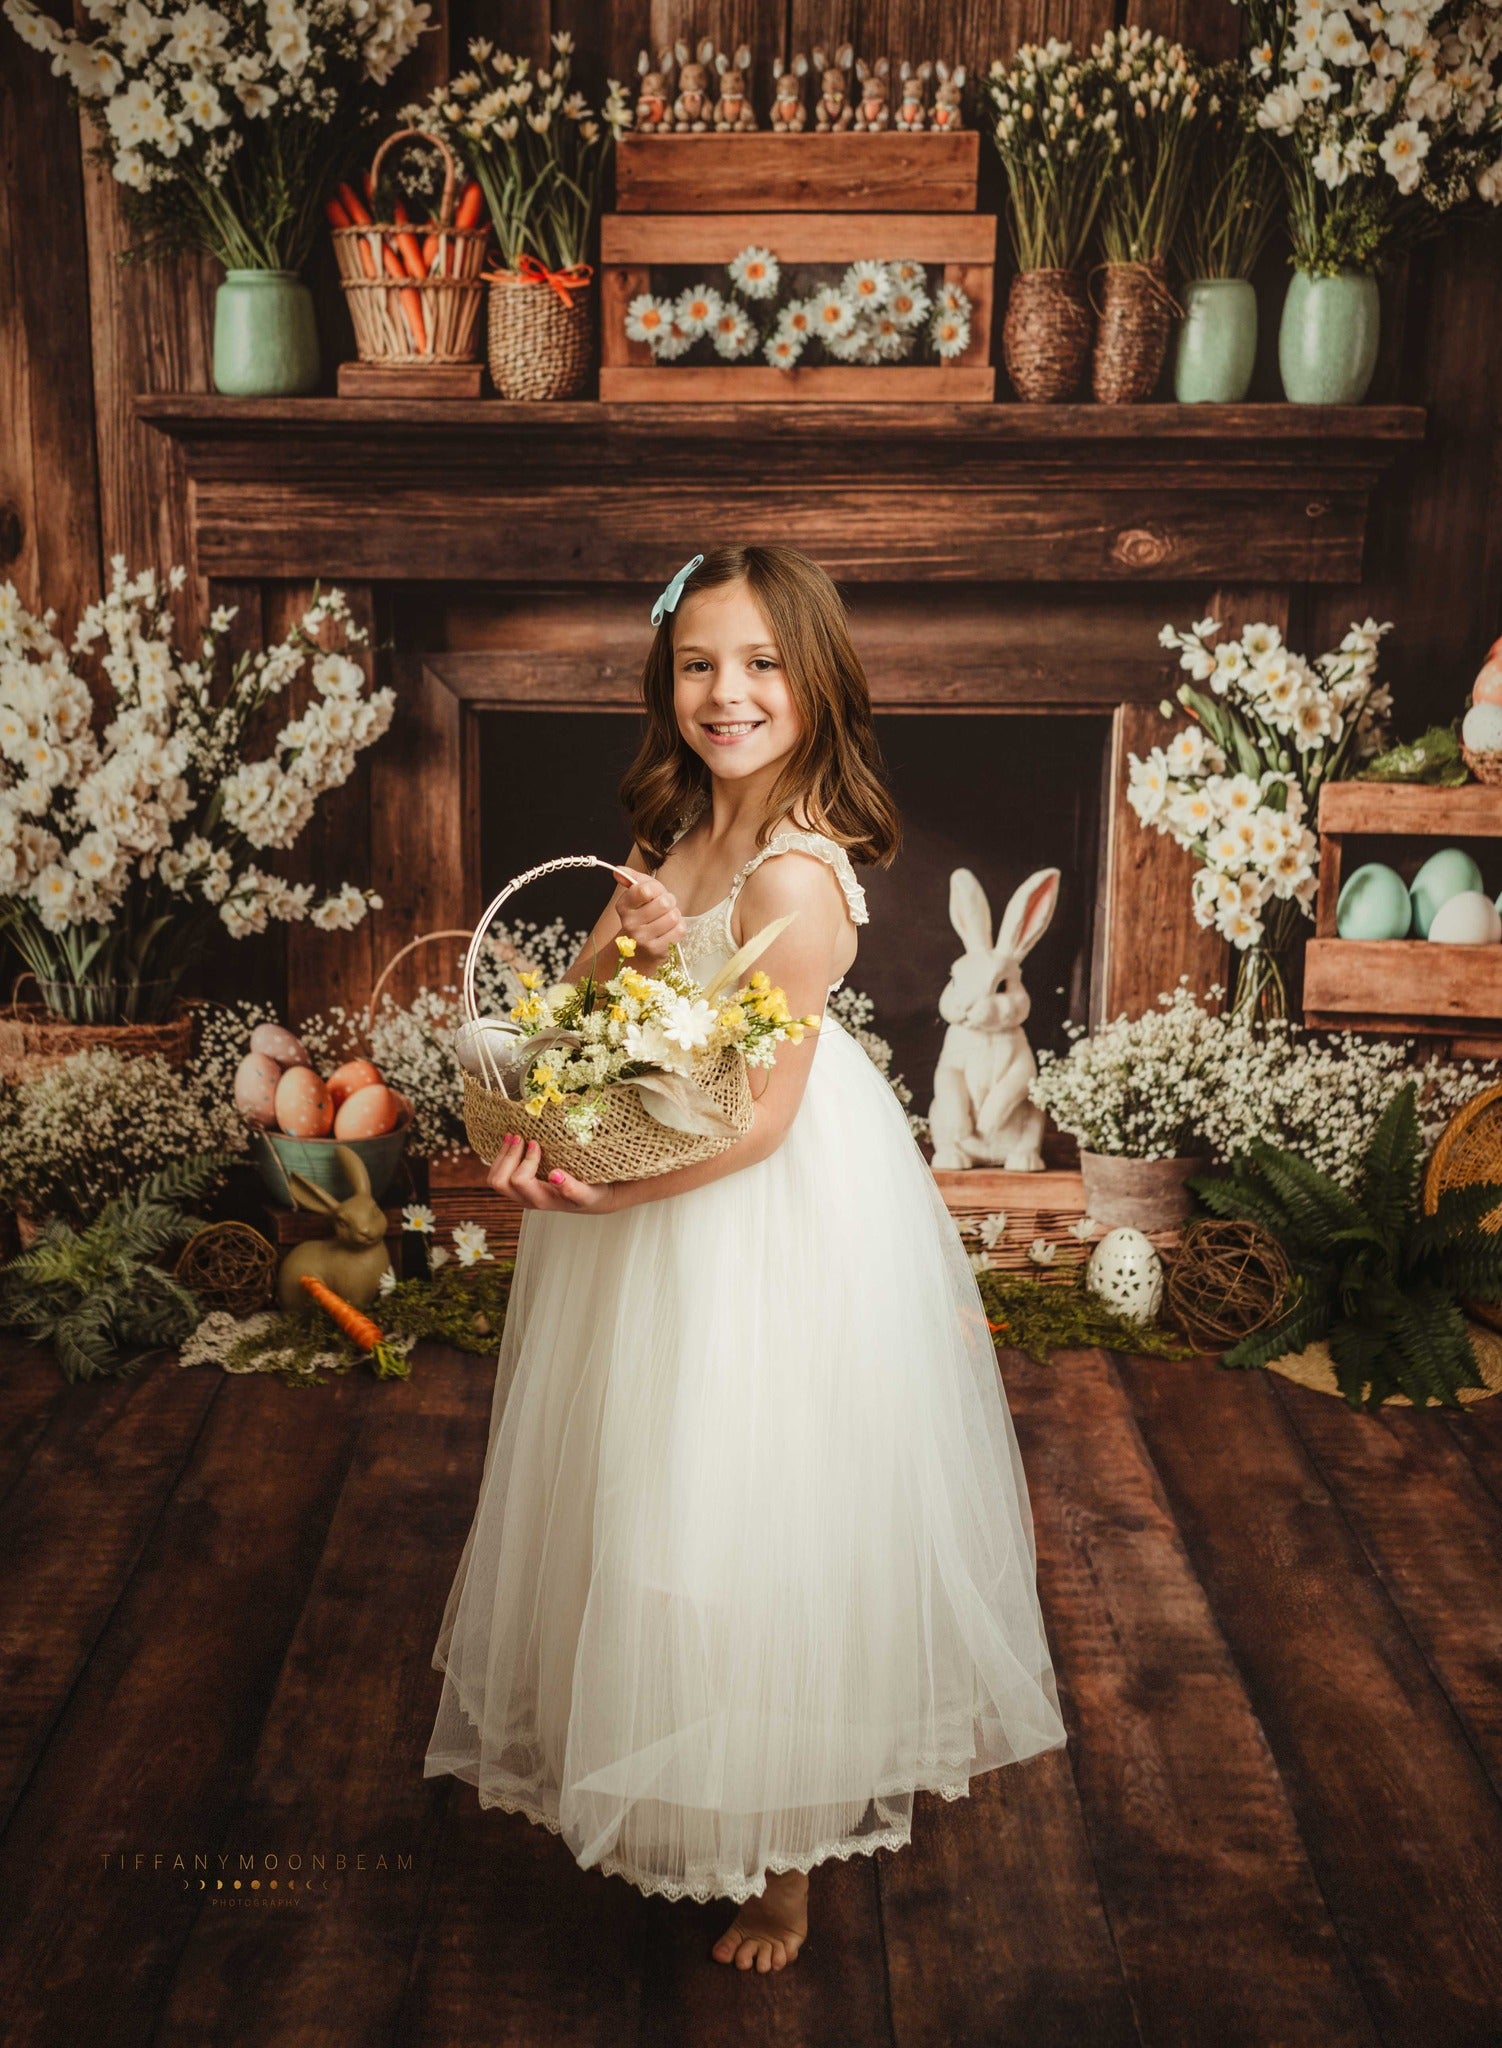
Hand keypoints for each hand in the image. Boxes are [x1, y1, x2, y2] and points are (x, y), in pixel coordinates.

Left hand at [485, 1131, 620, 1212]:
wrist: (592, 1199)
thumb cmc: (591, 1193)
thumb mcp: (588, 1193)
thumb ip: (573, 1188)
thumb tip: (555, 1175)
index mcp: (542, 1200)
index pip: (520, 1181)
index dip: (524, 1160)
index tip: (536, 1143)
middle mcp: (527, 1200)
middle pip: (500, 1182)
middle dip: (508, 1156)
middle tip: (520, 1137)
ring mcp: (520, 1194)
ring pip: (495, 1180)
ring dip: (501, 1156)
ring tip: (513, 1136)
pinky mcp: (518, 1187)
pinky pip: (498, 1175)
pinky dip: (501, 1158)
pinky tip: (510, 1143)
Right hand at [609, 864, 685, 968]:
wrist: (637, 951)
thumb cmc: (642, 916)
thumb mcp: (636, 896)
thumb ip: (631, 879)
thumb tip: (618, 870)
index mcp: (623, 906)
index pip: (645, 889)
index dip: (656, 888)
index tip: (654, 893)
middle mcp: (630, 923)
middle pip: (664, 902)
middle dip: (669, 901)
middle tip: (664, 907)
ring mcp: (643, 939)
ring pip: (673, 917)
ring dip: (675, 915)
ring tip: (667, 919)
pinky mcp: (657, 950)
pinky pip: (679, 930)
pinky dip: (679, 928)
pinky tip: (670, 930)